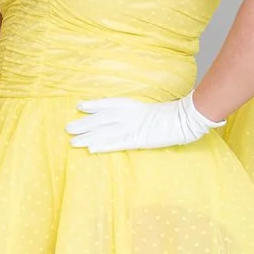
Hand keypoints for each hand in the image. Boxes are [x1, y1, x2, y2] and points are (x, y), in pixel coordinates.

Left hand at [66, 93, 220, 153]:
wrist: (185, 120)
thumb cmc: (170, 115)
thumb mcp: (149, 110)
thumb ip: (135, 112)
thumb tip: (122, 115)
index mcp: (133, 105)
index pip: (109, 104)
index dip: (94, 105)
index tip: (80, 106)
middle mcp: (130, 115)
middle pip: (102, 119)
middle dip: (85, 124)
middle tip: (68, 128)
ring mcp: (133, 127)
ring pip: (105, 132)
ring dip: (88, 137)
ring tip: (73, 142)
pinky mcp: (138, 140)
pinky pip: (117, 143)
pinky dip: (103, 146)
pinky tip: (91, 149)